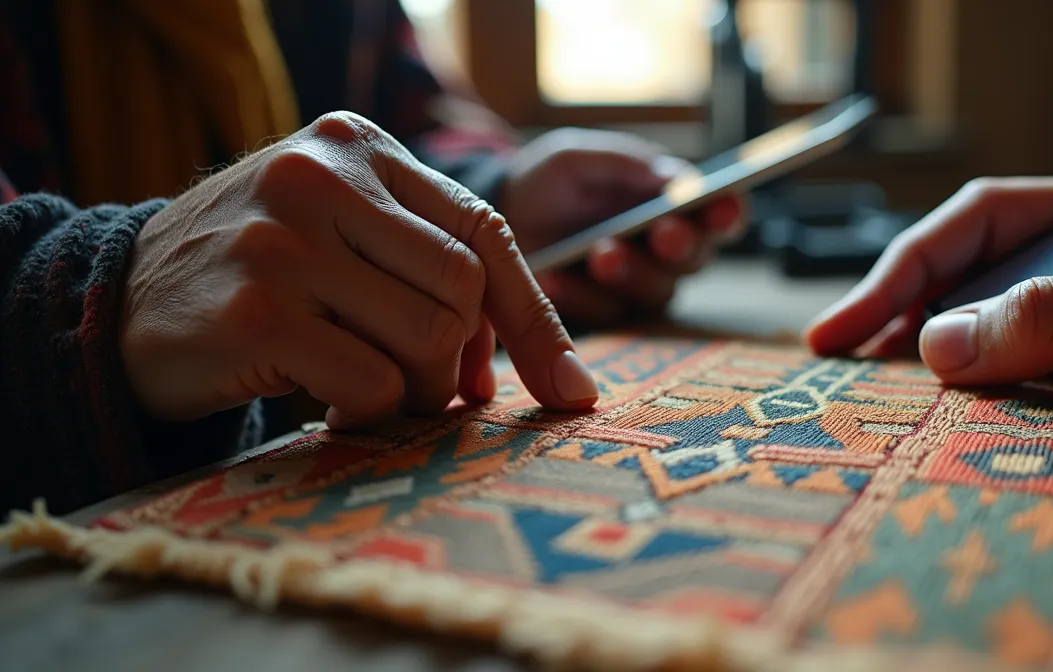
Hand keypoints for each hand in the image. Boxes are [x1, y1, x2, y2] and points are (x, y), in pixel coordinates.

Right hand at [121, 112, 597, 429]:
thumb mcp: (340, 234)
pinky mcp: (255, 310)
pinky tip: (325, 403)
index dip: (535, 318)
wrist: (118, 301)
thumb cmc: (256, 276)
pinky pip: (372, 383)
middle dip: (462, 361)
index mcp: (357, 148)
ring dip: (418, 391)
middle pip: (464, 288)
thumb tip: (544, 361)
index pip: (484, 230)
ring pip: (429, 337)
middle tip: (428, 389)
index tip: (570, 390)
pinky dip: (368, 412)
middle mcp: (322, 176)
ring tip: (370, 392)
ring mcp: (285, 239)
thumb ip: (427, 266)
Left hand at [499, 128, 744, 326]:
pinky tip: (556, 279)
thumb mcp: (576, 157)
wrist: (500, 218)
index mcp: (671, 206)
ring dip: (630, 271)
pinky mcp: (602, 315)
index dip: (726, 212)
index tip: (719, 207)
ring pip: (655, 290)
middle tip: (662, 234)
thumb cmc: (550, 182)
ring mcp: (635, 287)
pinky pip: (602, 313)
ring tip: (602, 254)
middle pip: (695, 257)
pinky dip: (578, 294)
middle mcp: (664, 251)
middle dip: (681, 244)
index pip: (717, 213)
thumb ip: (623, 162)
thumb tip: (674, 178)